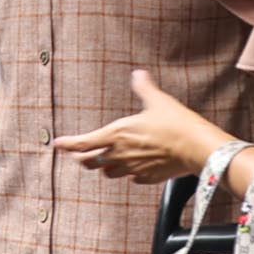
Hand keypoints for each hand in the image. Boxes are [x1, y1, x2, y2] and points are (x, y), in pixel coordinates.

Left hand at [53, 70, 231, 182]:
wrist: (195, 147)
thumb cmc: (175, 123)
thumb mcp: (157, 101)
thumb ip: (143, 88)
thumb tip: (138, 74)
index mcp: (116, 134)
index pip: (82, 143)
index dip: (68, 144)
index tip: (57, 143)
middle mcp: (120, 155)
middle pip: (90, 162)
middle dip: (82, 159)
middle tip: (78, 155)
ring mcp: (132, 169)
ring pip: (109, 173)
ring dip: (104, 167)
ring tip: (104, 161)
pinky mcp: (147, 178)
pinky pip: (132, 178)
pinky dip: (129, 173)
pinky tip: (133, 168)